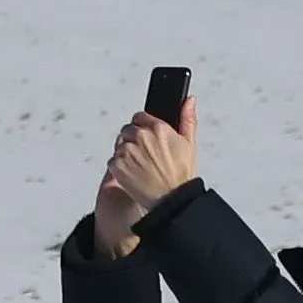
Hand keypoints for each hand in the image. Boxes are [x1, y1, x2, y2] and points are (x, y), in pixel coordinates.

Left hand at [92, 105, 197, 254]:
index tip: (148, 139)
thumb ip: (187, 119)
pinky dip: (120, 166)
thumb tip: (189, 100)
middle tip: (146, 156)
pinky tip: (135, 174)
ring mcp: (126, 151)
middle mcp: (140, 136)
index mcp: (158, 128)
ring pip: (120, 144)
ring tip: (142, 167)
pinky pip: (113, 160)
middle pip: (128, 130)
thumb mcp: (189, 144)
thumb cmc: (182, 175)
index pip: (140, 117)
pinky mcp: (116, 165)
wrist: (170, 201)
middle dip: (135, 140)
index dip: (144, 128)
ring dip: (127, 152)